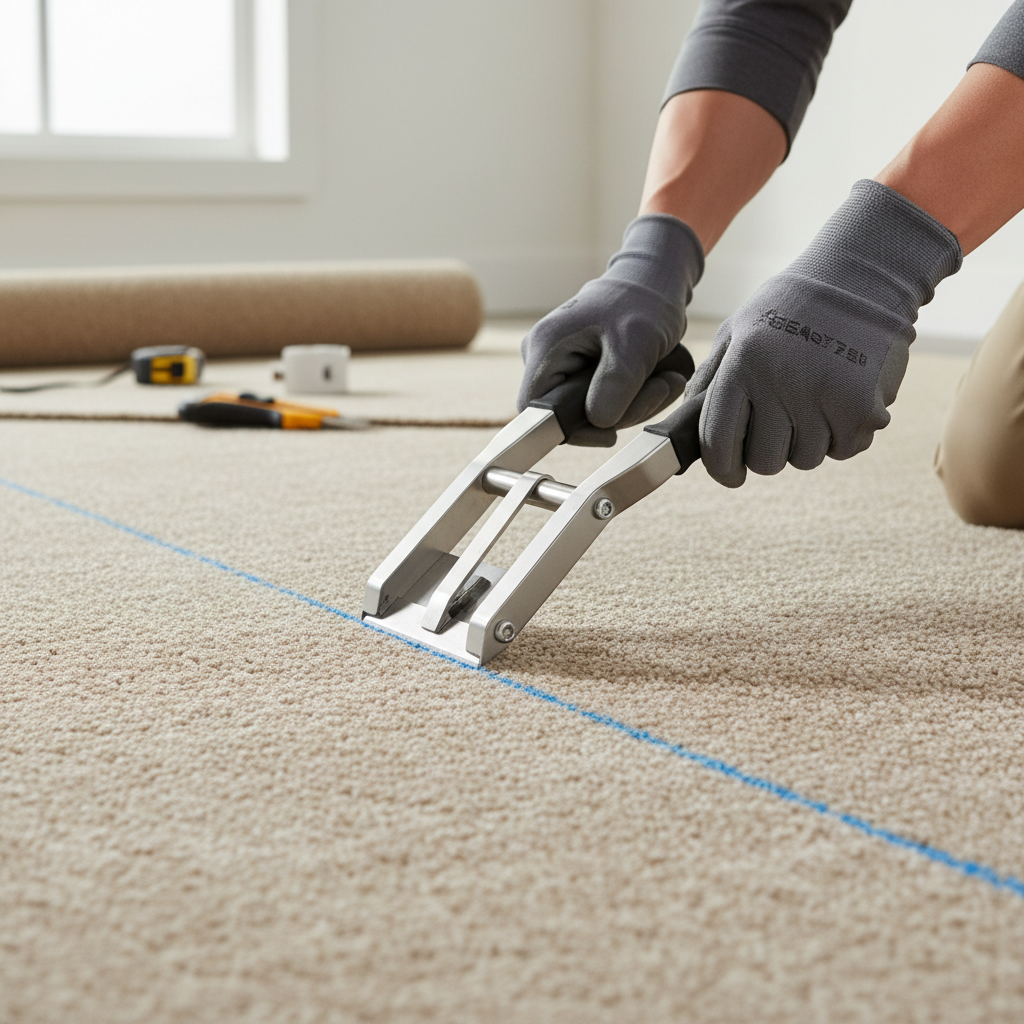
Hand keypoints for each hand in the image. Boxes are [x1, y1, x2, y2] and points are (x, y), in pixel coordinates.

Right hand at [517, 214, 702, 445]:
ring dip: (630, 406)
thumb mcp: (636, 345)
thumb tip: (599, 422)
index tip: (611, 430)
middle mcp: (543, 357)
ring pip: (587, 411)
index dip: (570, 430)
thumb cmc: (643, 303)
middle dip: (616, 414)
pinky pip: (597, 400)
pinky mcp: (577, 368)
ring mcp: (559, 363)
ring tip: (663, 380)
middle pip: (567, 415)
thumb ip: (615, 385)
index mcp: (545, 347)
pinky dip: (629, 398)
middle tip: (659, 390)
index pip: (536, 411)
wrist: (653, 280)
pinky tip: (653, 380)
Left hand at [687, 179, 961, 485]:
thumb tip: (682, 431)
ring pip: (806, 459)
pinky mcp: (863, 407)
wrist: (863, 276)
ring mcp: (823, 398)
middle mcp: (780, 384)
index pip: (719, 443)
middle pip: (765, 462)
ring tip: (814, 397)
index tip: (731, 473)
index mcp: (742, 366)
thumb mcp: (737, 331)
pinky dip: (843, 433)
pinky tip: (841, 397)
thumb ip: (710, 381)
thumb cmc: (790, 307)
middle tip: (781, 421)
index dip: (722, 468)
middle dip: (770, 451)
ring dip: (808, 440)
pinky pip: (844, 449)